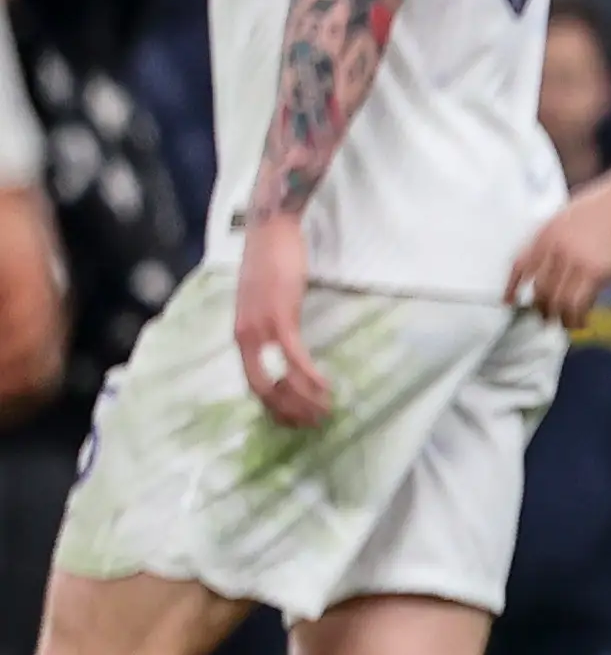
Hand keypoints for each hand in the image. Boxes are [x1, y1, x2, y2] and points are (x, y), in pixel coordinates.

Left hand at [232, 213, 331, 427]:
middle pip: (263, 391)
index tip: (298, 419)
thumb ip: (267, 324)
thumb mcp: (261, 301)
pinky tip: (326, 386)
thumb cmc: (269, 262)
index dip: (275, 408)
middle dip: (290, 412)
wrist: (270, 232)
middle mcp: (246, 338)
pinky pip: (295, 357)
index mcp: (241, 336)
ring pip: (280, 378)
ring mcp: (261, 329)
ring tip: (326, 407)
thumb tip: (280, 344)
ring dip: (304, 398)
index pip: (253, 386)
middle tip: (316, 421)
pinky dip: (310, 375)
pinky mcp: (280, 318)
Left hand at [509, 168, 610, 328]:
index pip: (520, 265)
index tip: (510, 302)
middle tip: (551, 319)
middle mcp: (555, 246)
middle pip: (539, 289)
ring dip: (561, 318)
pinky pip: (577, 303)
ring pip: (556, 301)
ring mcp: (575, 259)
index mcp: (548, 230)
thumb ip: (564, 234)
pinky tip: (584, 321)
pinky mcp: (596, 271)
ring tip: (570, 325)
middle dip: (543, 309)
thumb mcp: (578, 212)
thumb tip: (562, 254)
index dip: (512, 287)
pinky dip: (578, 317)